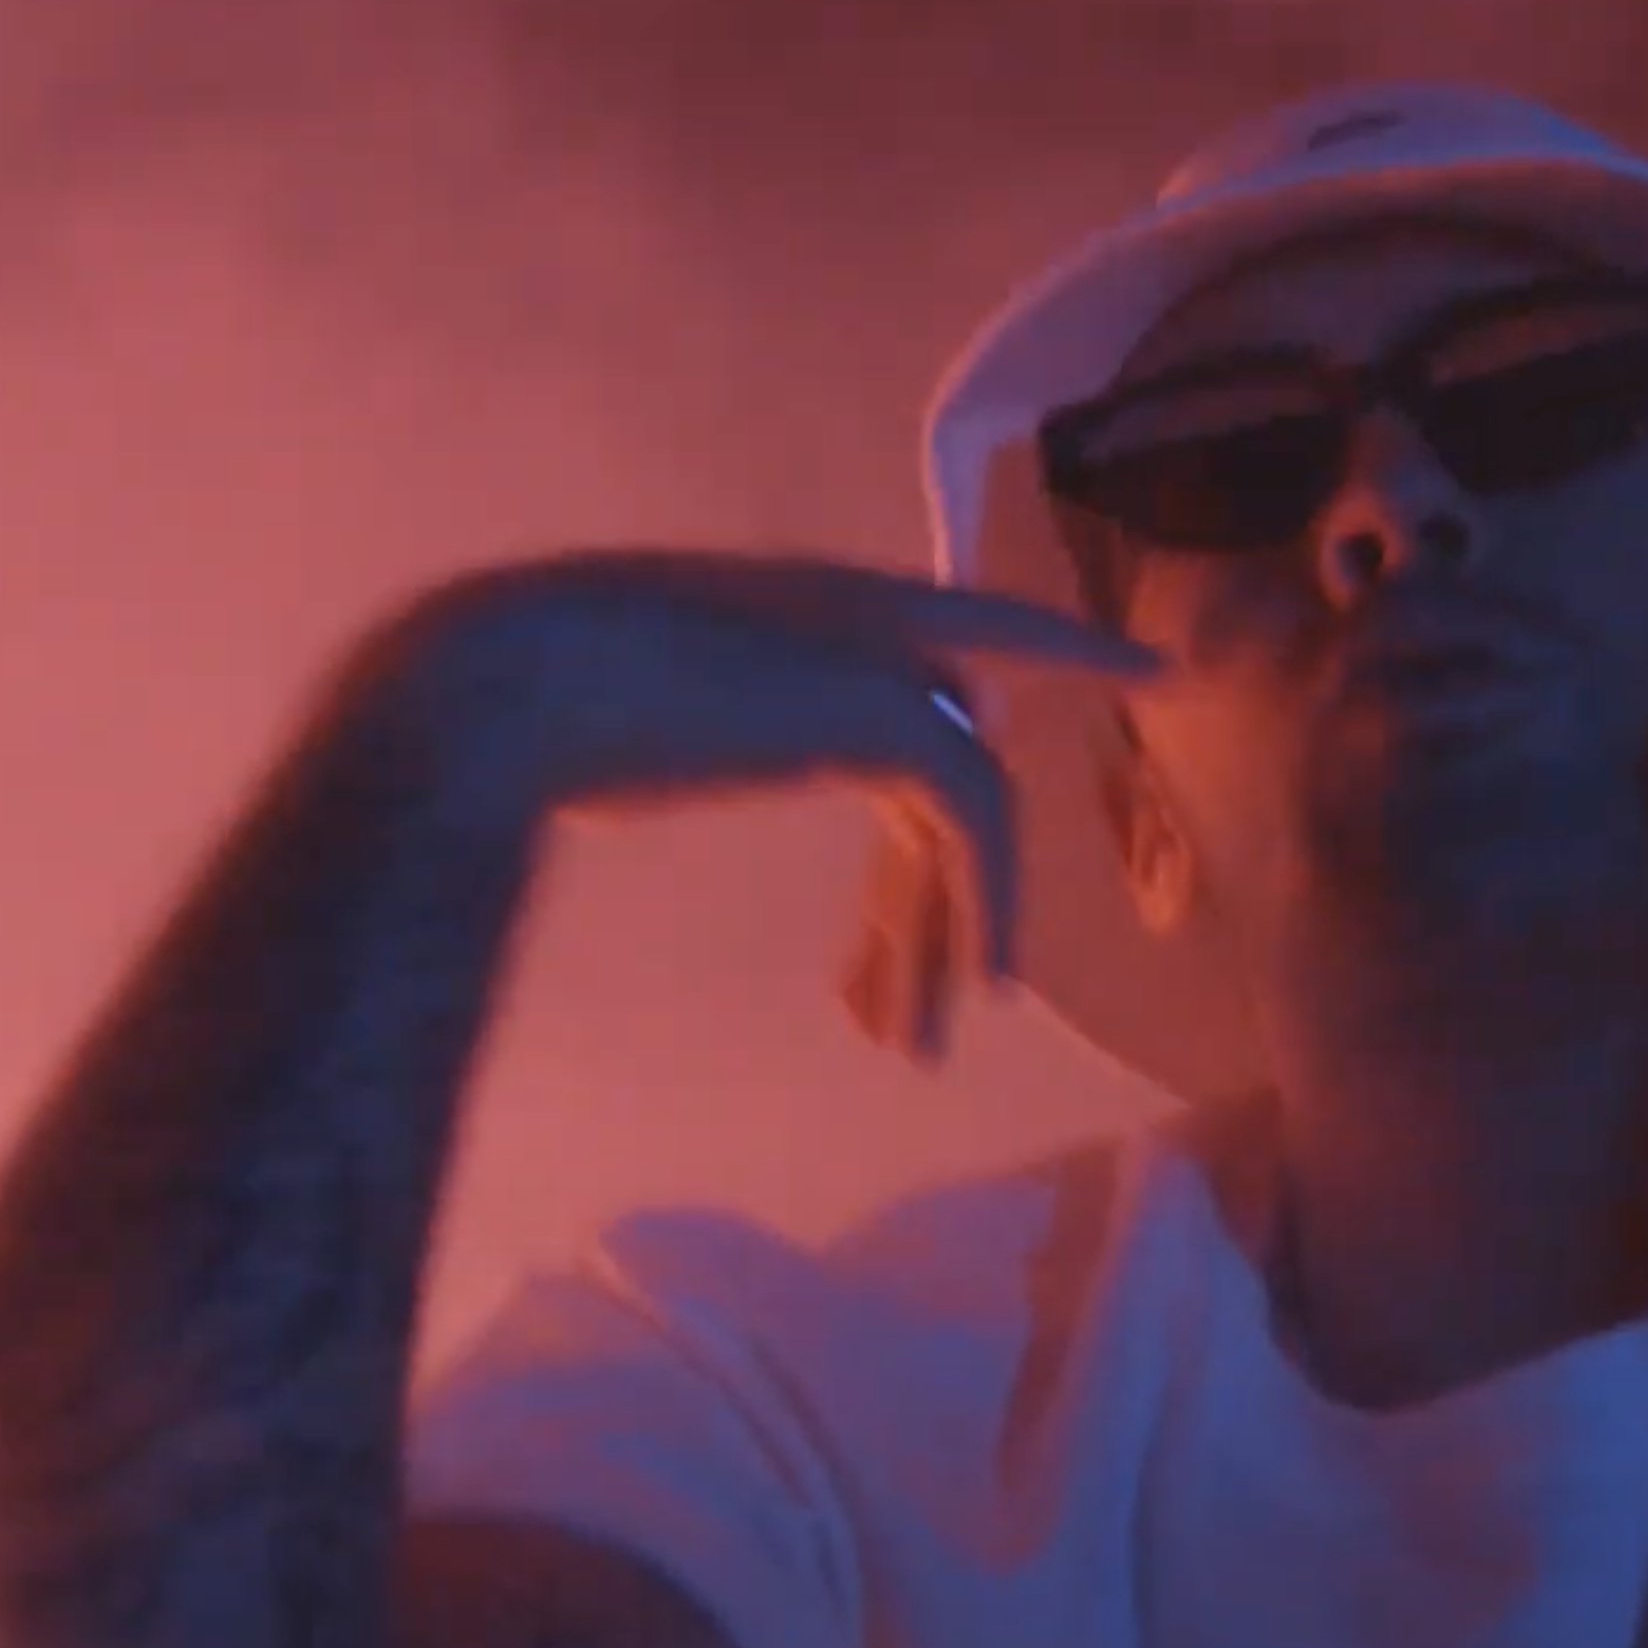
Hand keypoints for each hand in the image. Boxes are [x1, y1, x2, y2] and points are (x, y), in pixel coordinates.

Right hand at [337, 551, 1157, 1038]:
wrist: (498, 684)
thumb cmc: (520, 702)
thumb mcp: (636, 712)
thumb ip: (703, 725)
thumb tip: (655, 766)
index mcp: (798, 603)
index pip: (962, 622)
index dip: (1050, 647)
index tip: (1149, 671)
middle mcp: (860, 614)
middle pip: (954, 756)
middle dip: (948, 893)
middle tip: (965, 997)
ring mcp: (880, 655)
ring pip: (970, 801)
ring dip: (953, 929)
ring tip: (919, 1044)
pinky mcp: (891, 712)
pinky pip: (974, 820)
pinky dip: (982, 905)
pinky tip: (964, 993)